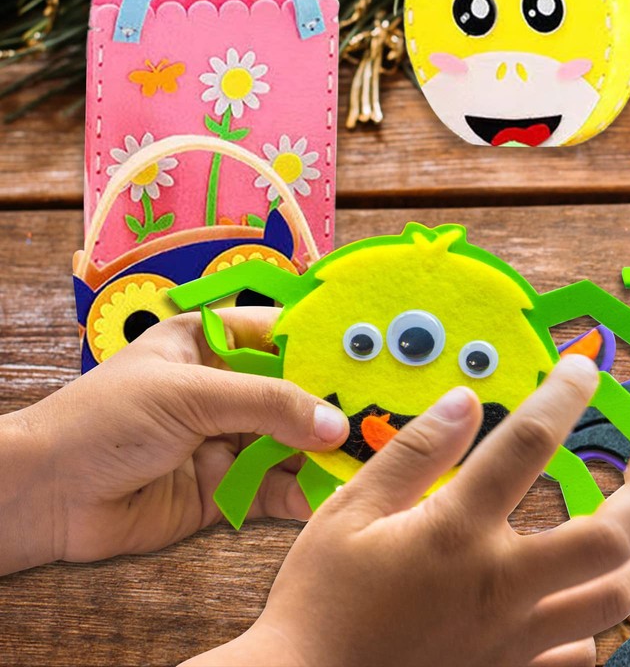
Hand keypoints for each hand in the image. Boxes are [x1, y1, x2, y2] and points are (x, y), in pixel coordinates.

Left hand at [0, 308, 348, 574]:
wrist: (47, 497)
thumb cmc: (103, 420)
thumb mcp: (189, 394)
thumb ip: (265, 404)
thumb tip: (332, 422)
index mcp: (210, 343)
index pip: (281, 335)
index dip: (324, 346)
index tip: (369, 358)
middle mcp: (224, 389)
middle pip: (293, 393)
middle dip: (332, 406)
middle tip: (380, 415)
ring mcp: (226, 438)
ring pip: (290, 442)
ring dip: (323, 452)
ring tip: (366, 457)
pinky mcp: (224, 487)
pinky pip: (274, 487)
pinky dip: (302, 492)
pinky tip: (330, 493)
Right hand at [184, 355, 629, 666]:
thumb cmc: (323, 600)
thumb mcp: (351, 511)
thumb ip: (415, 452)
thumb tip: (466, 401)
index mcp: (458, 531)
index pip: (528, 444)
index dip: (563, 397)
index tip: (584, 370)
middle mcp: (501, 584)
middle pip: (612, 538)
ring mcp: (515, 638)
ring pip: (615, 600)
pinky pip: (581, 654)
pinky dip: (593, 621)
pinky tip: (576, 601)